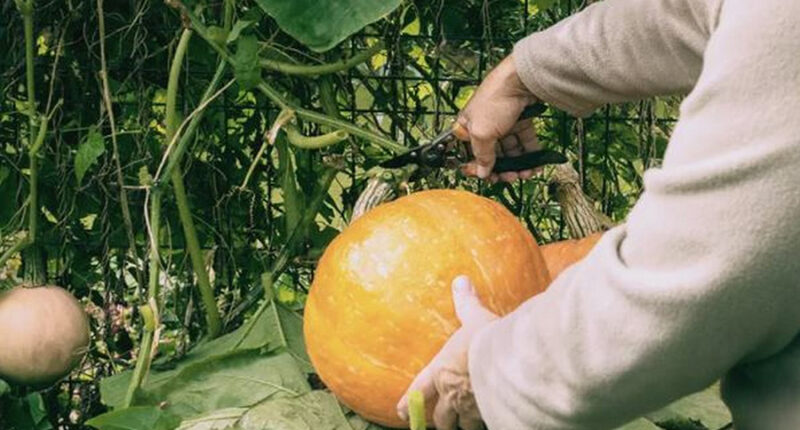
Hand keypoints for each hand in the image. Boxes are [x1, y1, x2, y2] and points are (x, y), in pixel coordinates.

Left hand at [396, 276, 497, 429]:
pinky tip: (493, 420)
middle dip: (443, 420)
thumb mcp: (475, 318)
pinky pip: (487, 425)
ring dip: (465, 425)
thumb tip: (460, 280)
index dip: (409, 402)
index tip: (401, 412)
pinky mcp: (492, 416)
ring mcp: (472, 409)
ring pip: (464, 426)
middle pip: (442, 417)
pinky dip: (488, 423)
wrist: (512, 359)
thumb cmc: (488, 339)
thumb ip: (467, 303)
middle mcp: (453, 394)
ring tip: (469, 424)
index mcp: (442, 370)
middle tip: (443, 421)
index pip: (419, 390)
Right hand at [456, 54, 539, 181]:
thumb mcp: (482, 133)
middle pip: (492, 154)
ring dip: (517, 165)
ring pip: (510, 150)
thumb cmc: (495, 99)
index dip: (477, 167)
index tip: (486, 178)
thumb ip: (482, 155)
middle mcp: (485, 125)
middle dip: (501, 169)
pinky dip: (530, 155)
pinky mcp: (521, 121)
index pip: (470, 153)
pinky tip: (534, 165)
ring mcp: (504, 123)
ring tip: (524, 174)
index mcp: (468, 126)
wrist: (521, 80)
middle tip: (509, 178)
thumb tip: (482, 172)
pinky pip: (525, 143)